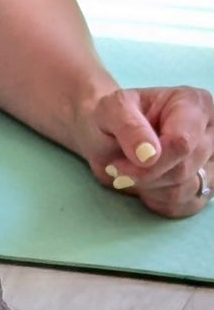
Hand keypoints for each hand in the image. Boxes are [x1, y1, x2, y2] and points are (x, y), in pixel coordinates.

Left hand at [86, 85, 213, 217]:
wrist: (107, 135)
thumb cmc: (111, 119)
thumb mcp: (110, 111)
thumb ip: (129, 127)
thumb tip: (149, 155)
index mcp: (194, 104)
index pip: (182, 144)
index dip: (149, 163)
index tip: (118, 165)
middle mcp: (210, 130)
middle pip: (183, 169)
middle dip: (144, 176)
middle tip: (118, 169)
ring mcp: (210, 158)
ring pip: (186, 190)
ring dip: (150, 190)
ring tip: (133, 174)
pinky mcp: (203, 182)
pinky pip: (185, 205)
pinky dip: (159, 202)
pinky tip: (146, 187)